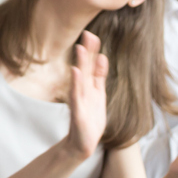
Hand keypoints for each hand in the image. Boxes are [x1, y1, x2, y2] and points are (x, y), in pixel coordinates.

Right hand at [64, 31, 108, 159]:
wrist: (83, 143)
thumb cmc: (90, 119)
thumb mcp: (98, 95)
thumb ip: (99, 77)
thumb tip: (102, 57)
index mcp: (91, 86)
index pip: (92, 65)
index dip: (93, 51)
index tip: (92, 34)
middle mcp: (84, 90)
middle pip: (86, 68)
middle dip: (87, 52)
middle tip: (87, 33)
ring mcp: (80, 100)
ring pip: (81, 78)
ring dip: (80, 63)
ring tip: (80, 47)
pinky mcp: (78, 111)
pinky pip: (76, 95)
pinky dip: (76, 83)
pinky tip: (75, 71)